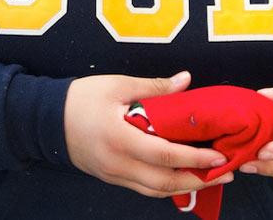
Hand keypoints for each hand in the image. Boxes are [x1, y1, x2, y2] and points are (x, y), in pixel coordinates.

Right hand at [64, 71, 232, 197]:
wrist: (46, 120)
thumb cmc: (80, 99)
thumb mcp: (117, 85)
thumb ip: (154, 87)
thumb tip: (186, 80)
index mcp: (120, 138)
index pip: (165, 155)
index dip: (195, 158)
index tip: (219, 154)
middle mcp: (118, 164)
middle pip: (165, 182)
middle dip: (199, 180)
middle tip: (226, 171)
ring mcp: (114, 175)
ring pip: (156, 191)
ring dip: (186, 187)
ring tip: (211, 177)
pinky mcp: (112, 178)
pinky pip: (144, 189)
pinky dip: (167, 186)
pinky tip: (184, 178)